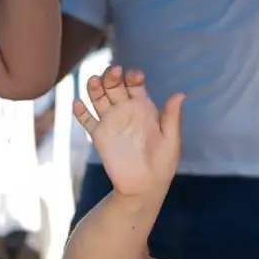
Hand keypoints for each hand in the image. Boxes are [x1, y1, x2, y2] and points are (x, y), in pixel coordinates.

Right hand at [75, 66, 183, 198]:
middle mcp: (125, 110)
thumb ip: (172, 117)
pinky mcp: (99, 135)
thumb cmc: (163, 163)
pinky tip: (78, 104)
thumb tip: (180, 94)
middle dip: (112, 77)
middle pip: (114, 85)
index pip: (135, 84)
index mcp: (144, 107)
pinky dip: (80, 111)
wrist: (144, 186)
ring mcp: (111, 121)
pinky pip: (86, 120)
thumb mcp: (171, 140)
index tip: (135, 76)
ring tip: (93, 81)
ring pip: (98, 98)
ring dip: (94, 87)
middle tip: (113, 72)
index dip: (133, 76)